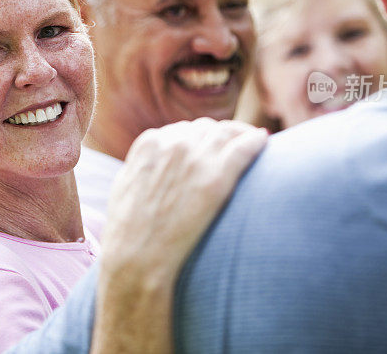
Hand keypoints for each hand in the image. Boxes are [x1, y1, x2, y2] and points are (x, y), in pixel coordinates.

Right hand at [101, 117, 267, 282]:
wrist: (136, 258)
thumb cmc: (127, 231)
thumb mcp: (123, 186)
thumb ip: (141, 166)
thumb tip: (151, 163)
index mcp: (149, 143)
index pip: (182, 130)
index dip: (198, 139)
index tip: (209, 147)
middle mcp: (173, 144)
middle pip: (206, 129)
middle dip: (218, 137)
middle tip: (232, 147)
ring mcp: (196, 159)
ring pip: (227, 134)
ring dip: (240, 134)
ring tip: (252, 140)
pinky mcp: (217, 177)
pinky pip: (244, 148)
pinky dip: (255, 141)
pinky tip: (263, 140)